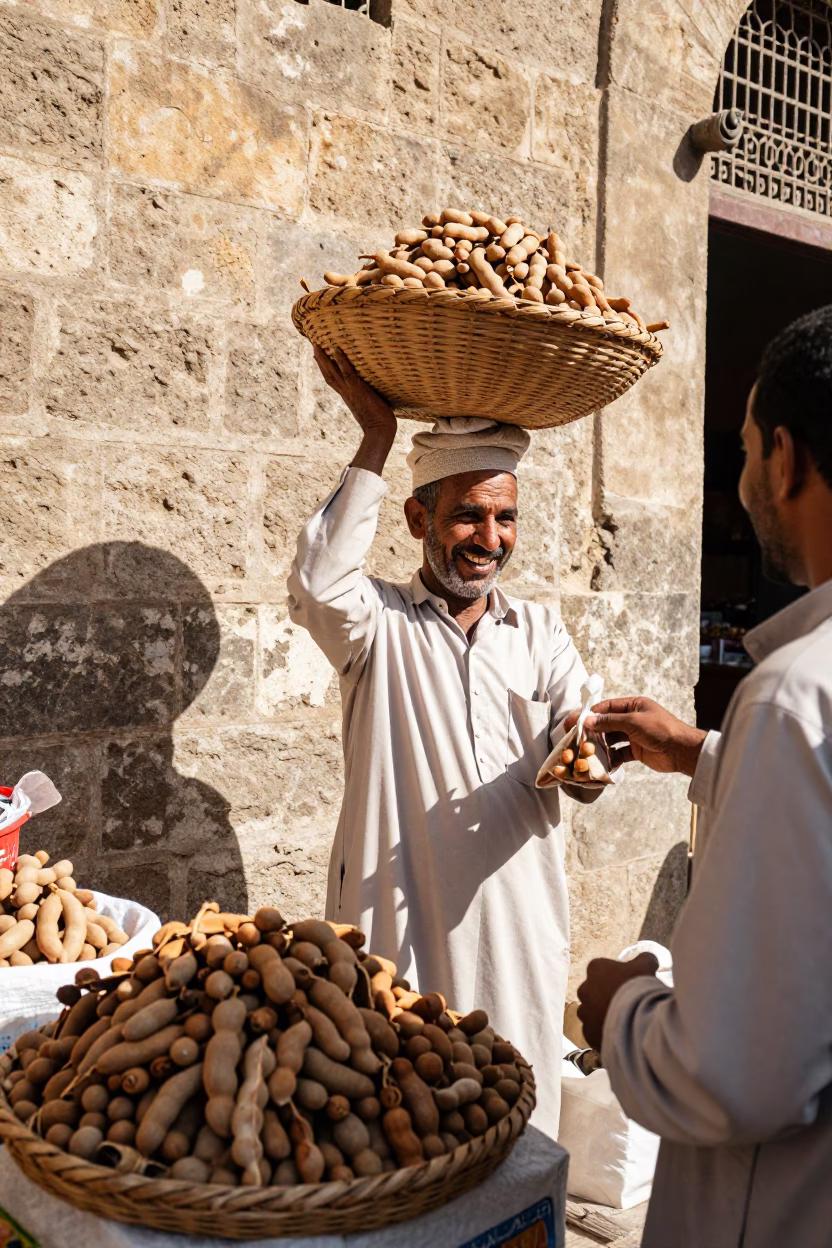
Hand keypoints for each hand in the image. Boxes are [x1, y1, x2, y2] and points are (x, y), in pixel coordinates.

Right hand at [313, 345, 395, 442]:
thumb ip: (372, 399)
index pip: (334, 381)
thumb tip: (379, 395)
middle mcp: (345, 393)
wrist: (379, 431)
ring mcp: (350, 390)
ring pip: (332, 372)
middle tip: (314, 346)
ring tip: (317, 345)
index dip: (326, 370)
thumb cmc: (381, 422)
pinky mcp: (357, 388)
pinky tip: (335, 349)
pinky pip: (347, 372)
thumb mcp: (373, 407)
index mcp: (348, 397)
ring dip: (324, 358)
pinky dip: (340, 360)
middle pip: (328, 375)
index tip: (319, 359)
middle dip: (320, 361)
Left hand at [577, 952, 658, 1051]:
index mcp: (596, 968)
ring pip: (592, 1012)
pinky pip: (595, 1031)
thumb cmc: (638, 989)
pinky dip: (604, 1032)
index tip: (628, 983)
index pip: (602, 968)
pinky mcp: (587, 1033)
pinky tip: (619, 1034)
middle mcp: (584, 989)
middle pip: (594, 990)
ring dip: (603, 1015)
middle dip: (606, 995)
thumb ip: (645, 959)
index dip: (617, 975)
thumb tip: (647, 958)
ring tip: (623, 1021)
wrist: (635, 1023)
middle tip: (625, 1003)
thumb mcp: (646, 967)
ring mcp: (584, 1012)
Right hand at [581, 696, 706, 776]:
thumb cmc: (660, 729)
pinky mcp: (636, 751)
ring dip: (601, 746)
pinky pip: (619, 753)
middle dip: (594, 731)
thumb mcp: (633, 722)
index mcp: (634, 706)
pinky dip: (611, 758)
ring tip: (588, 752)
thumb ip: (609, 722)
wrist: (682, 751)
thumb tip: (587, 720)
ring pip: (612, 740)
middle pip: (607, 724)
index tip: (576, 721)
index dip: (592, 713)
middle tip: (577, 738)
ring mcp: (634, 736)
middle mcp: (632, 719)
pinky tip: (603, 763)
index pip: (608, 707)